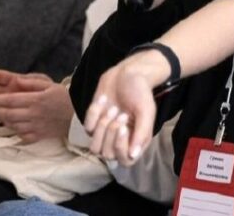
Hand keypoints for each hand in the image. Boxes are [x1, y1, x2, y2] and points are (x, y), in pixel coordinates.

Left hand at [0, 70, 73, 142]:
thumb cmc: (64, 97)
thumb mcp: (50, 85)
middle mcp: (33, 115)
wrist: (79, 115)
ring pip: (12, 125)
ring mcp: (35, 127)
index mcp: (36, 100)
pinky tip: (13, 125)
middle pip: (7, 114)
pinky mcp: (38, 136)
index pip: (10, 100)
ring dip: (3, 120)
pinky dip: (13, 130)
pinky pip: (21, 135)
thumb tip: (16, 80)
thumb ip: (32, 83)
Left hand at [84, 50, 168, 165]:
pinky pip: (87, 127)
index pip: (125, 161)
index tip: (124, 127)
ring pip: (94, 146)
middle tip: (120, 112)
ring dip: (101, 126)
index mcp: (136, 141)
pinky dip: (94, 113)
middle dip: (111, 132)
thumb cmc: (140, 91)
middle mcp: (120, 140)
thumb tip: (133, 155)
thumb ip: (142, 133)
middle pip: (107, 154)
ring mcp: (105, 132)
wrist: (127, 72)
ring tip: (112, 108)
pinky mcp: (93, 122)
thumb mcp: (146, 110)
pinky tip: (104, 100)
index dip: (120, 148)